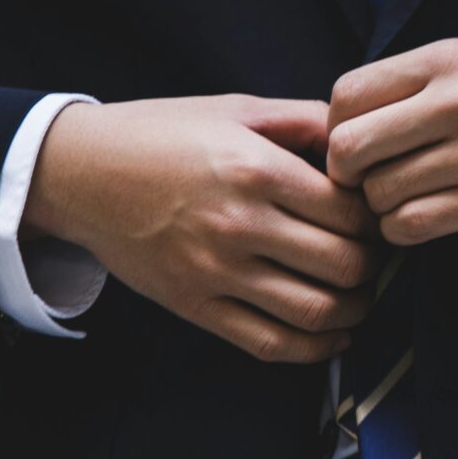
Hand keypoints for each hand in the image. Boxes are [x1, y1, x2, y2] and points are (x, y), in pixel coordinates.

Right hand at [23, 94, 382, 363]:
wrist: (81, 173)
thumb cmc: (161, 134)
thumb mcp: (235, 109)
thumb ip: (303, 120)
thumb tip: (361, 138)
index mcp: (255, 169)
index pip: (350, 212)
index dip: (376, 218)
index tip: (376, 216)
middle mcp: (239, 224)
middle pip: (344, 265)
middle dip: (373, 265)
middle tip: (374, 256)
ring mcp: (216, 272)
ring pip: (316, 312)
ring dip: (354, 310)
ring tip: (359, 295)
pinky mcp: (195, 306)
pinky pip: (270, 343)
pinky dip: (315, 349)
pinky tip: (333, 335)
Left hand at [326, 36, 457, 246]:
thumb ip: (423, 82)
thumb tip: (355, 119)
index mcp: (446, 59)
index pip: (345, 96)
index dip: (336, 127)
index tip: (359, 142)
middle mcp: (456, 102)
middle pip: (348, 150)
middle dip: (347, 174)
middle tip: (370, 180)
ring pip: (379, 195)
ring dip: (381, 207)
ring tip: (406, 199)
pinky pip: (416, 226)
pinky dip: (406, 230)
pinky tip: (427, 219)